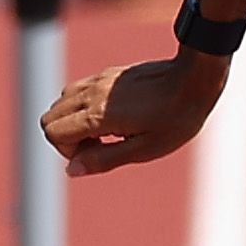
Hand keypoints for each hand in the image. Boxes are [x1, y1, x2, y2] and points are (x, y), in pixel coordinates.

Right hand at [41, 53, 227, 175]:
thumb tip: (71, 170)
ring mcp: (99, 80)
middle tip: (100, 145)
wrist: (195, 79)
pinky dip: (83, 108)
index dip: (68, 151)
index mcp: (98, 114)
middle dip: (66, 138)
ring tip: (107, 132)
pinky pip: (78, 91)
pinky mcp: (108, 74)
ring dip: (73, 121)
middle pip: (50, 117)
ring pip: (61, 102)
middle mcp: (92, 93)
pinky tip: (114, 117)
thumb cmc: (176, 118)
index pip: (53, 132)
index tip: (98, 153)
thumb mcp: (144, 149)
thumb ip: (104, 160)